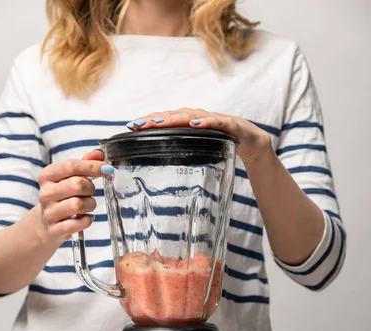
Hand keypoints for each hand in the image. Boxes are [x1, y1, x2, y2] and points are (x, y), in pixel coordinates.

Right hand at [38, 150, 108, 242]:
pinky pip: (79, 223)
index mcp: (47, 176)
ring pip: (79, 204)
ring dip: (90, 204)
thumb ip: (84, 164)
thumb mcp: (68, 177)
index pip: (71, 166)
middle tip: (90, 192)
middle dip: (91, 188)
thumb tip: (100, 154)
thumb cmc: (62, 196)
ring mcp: (49, 212)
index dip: (92, 166)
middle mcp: (46, 193)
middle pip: (77, 184)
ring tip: (87, 206)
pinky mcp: (55, 230)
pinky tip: (85, 218)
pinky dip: (87, 220)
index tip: (107, 168)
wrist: (46, 224)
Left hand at [126, 108, 270, 163]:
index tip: (129, 127)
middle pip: (172, 116)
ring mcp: (212, 119)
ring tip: (158, 123)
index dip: (147, 122)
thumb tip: (158, 165)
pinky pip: (216, 122)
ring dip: (173, 119)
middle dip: (154, 120)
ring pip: (190, 116)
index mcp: (188, 123)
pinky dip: (205, 122)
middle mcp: (197, 117)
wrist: (250, 141)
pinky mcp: (228, 124)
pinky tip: (195, 124)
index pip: (164, 121)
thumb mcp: (197, 149)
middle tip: (137, 125)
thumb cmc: (220, 144)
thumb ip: (181, 153)